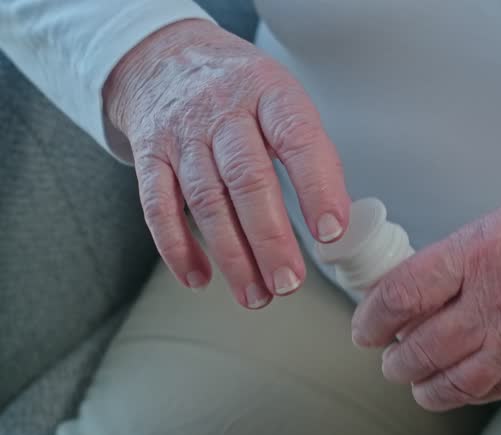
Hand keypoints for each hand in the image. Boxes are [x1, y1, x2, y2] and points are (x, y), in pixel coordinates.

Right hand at [105, 19, 349, 308]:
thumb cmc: (240, 90)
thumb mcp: (282, 100)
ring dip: (232, 255)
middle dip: (270, 238)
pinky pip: (158, 207)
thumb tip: (334, 224)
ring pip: (206, 201)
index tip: (330, 233)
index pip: (297, 138)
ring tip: (257, 295)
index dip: (316, 187)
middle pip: (247, 178)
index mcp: (269, 92)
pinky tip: (200, 278)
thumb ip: (309, 154)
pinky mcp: (150, 156)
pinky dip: (178, 248)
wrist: (165, 57)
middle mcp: (223, 111)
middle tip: (290, 282)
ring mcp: (182, 134)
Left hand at [351, 166, 500, 410]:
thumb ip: (462, 250)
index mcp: (481, 252)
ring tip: (414, 379)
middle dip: (394, 360)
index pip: (403, 296)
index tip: (366, 325)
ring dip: (424, 386)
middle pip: (422, 348)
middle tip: (387, 355)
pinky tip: (457, 384)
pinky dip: (467, 392)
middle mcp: (498, 299)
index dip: (373, 318)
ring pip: (455, 382)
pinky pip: (495, 389)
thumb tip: (424, 280)